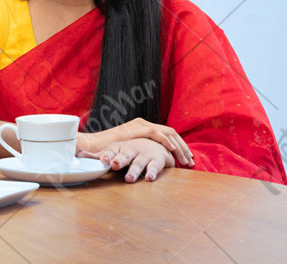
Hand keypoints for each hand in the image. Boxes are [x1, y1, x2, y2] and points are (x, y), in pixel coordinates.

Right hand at [77, 117, 193, 166]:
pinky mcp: (138, 128)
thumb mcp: (129, 151)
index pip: (167, 136)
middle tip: (191, 161)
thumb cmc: (110, 151)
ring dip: (180, 147)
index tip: (187, 159)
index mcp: (143, 128)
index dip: (179, 147)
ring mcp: (142, 125)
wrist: (95, 145)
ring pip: (169, 133)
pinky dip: (168, 142)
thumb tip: (152, 162)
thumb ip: (140, 152)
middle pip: (172, 134)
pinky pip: (158, 134)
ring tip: (186, 160)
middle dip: (184, 148)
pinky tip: (174, 151)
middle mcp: (144, 124)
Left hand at [80, 137, 173, 181]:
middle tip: (114, 165)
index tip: (103, 160)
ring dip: (133, 171)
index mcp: (119, 147)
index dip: (107, 155)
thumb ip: (98, 155)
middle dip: (119, 160)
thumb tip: (78, 154)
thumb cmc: (129, 150)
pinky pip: (154, 167)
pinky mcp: (155, 161)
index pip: (112, 151)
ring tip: (128, 179)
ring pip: (138, 163)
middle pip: (124, 155)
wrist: (155, 144)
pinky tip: (149, 178)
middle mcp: (131, 150)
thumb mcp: (114, 150)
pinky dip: (152, 173)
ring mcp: (144, 155)